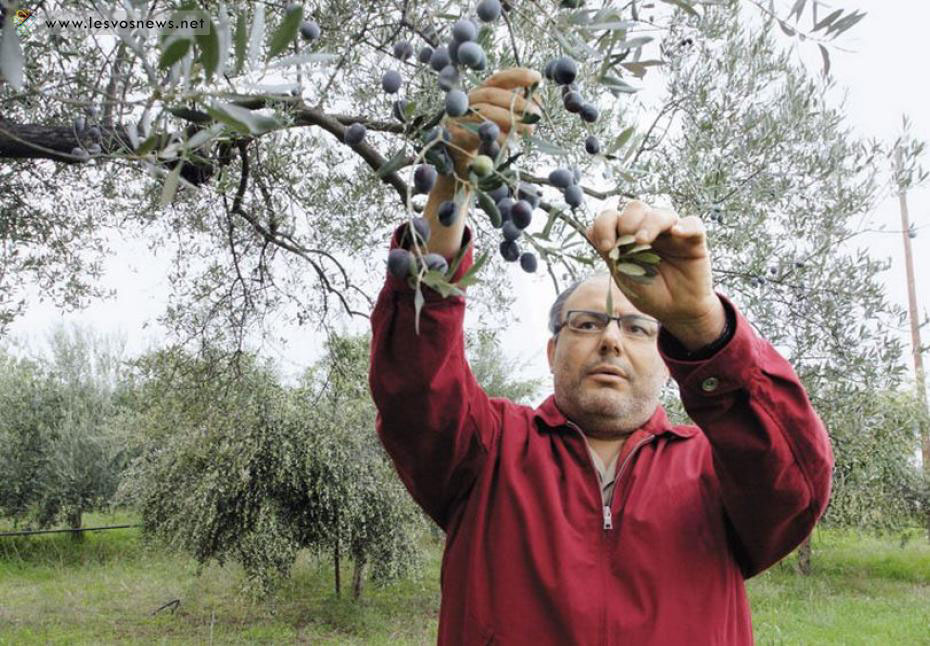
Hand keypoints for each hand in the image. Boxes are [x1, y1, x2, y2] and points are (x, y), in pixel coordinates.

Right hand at [444, 67, 542, 173]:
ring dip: (510, 119)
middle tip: (536, 114)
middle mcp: (467, 102)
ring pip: (484, 112)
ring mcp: (458, 118)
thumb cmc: (487, 144)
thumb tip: (536, 101)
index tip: (537, 78)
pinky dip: (497, 137)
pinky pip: (477, 133)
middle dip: (517, 102)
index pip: (498, 80)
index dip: (517, 76)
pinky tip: (510, 142)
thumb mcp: (505, 125)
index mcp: (480, 95)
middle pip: (492, 94)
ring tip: (529, 130)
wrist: (463, 168)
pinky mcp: (454, 137)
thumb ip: (517, 111)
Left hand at [586, 200, 725, 347]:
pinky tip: (677, 233)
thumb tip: (589, 230)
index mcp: (628, 236)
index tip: (605, 247)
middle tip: (625, 243)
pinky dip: (686, 226)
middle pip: (636, 207)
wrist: (675, 311)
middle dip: (626, 221)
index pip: (613, 217)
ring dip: (649, 223)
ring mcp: (672, 232)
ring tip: (642, 241)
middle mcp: (649, 229)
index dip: (604, 225)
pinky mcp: (694, 240)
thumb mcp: (624, 275)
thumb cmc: (649, 291)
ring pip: (662, 213)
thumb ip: (611, 252)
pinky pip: (694, 224)